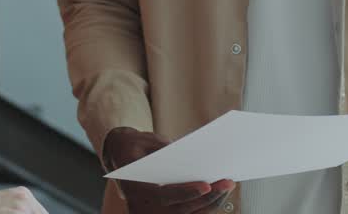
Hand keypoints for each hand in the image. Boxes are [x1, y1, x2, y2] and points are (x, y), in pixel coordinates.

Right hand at [102, 127, 235, 213]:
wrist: (119, 158)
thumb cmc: (132, 147)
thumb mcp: (142, 140)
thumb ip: (162, 148)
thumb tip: (191, 154)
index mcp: (135, 191)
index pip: (164, 195)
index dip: (186, 192)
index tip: (206, 185)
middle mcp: (143, 209)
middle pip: (182, 209)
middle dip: (208, 197)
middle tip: (228, 182)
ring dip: (211, 202)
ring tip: (228, 185)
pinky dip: (205, 205)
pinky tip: (219, 192)